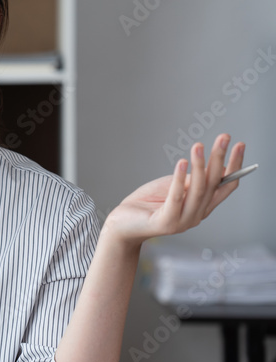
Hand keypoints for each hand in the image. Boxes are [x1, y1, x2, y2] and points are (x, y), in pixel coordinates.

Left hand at [102, 134, 246, 246]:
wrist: (122, 224)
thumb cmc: (148, 203)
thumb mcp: (173, 187)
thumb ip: (191, 180)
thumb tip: (212, 166)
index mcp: (202, 206)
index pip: (225, 185)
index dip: (234, 166)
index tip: (240, 144)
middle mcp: (197, 215)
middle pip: (213, 185)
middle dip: (219, 159)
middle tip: (224, 137)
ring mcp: (182, 221)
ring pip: (197, 190)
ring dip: (200, 166)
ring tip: (198, 146)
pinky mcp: (166, 222)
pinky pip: (175, 198)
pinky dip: (178, 179)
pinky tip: (181, 162)